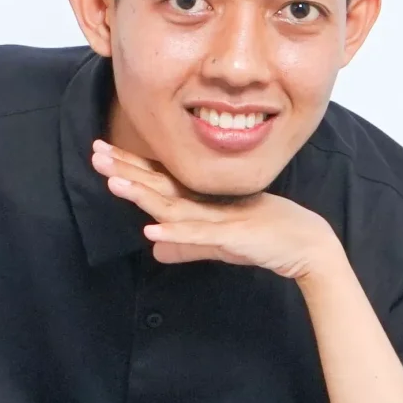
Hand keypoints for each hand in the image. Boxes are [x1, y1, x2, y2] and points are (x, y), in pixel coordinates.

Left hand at [91, 138, 341, 283]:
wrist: (305, 246)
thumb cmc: (265, 240)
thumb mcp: (217, 245)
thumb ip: (186, 247)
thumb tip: (155, 250)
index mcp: (202, 202)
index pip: (159, 182)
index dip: (130, 168)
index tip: (102, 153)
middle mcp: (207, 203)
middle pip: (159, 185)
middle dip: (127, 168)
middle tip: (96, 152)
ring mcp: (219, 218)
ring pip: (173, 205)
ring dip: (143, 194)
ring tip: (113, 182)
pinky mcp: (234, 235)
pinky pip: (200, 236)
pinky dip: (176, 234)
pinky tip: (152, 231)